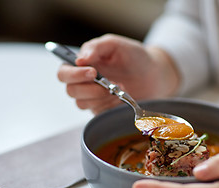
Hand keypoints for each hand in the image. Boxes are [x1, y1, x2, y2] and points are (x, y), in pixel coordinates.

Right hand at [57, 34, 179, 113]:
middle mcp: (83, 81)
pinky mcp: (102, 109)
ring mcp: (92, 97)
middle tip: (108, 84)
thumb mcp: (116, 45)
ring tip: (119, 87)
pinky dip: (108, 105)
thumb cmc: (135, 57)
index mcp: (83, 63)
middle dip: (89, 89)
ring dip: (101, 97)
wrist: (154, 75)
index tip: (93, 72)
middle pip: (70, 90)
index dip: (74, 75)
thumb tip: (78, 59)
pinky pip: (97, 112)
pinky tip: (120, 97)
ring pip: (82, 103)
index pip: (64, 72)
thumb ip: (96, 47)